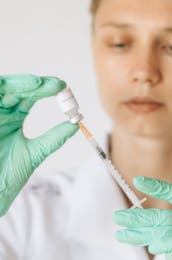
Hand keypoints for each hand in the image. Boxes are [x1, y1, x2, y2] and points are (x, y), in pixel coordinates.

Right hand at [0, 74, 77, 215]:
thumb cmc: (6, 175)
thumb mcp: (34, 153)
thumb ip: (54, 139)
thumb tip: (75, 125)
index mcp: (13, 119)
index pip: (30, 98)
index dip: (46, 90)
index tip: (64, 88)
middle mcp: (2, 113)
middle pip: (18, 90)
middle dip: (37, 85)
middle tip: (56, 85)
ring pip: (3, 90)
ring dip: (19, 84)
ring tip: (37, 84)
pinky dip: (1, 88)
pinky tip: (11, 88)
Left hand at [114, 176, 171, 259]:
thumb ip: (162, 224)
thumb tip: (132, 215)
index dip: (156, 186)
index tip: (137, 180)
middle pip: (165, 214)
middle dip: (138, 217)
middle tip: (118, 217)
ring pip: (167, 229)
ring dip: (140, 233)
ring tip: (122, 234)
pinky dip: (161, 245)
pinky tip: (151, 248)